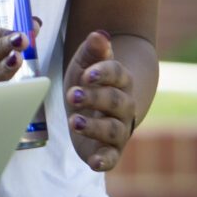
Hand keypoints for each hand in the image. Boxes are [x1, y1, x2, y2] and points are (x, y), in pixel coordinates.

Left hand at [64, 30, 135, 170]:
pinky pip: (112, 157)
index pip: (118, 74)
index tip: (86, 75)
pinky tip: (94, 163)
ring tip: (74, 121)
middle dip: (95, 98)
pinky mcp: (110, 150)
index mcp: (120, 81)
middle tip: (72, 95)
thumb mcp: (84, 65)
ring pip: (113, 129)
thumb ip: (92, 51)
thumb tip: (99, 33)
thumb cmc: (87, 84)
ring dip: (94, 126)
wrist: (92, 109)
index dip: (103, 73)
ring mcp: (119, 129)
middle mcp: (124, 105)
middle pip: (116, 101)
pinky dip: (105, 161)